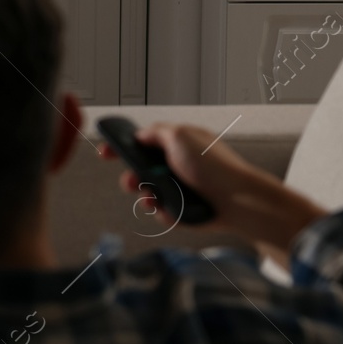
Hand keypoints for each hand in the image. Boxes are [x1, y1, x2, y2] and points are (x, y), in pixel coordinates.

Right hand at [100, 122, 325, 262]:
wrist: (237, 201)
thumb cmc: (213, 166)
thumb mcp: (180, 136)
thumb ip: (155, 132)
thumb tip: (140, 135)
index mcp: (178, 144)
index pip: (143, 142)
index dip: (122, 146)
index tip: (105, 152)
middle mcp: (178, 165)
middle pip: (141, 169)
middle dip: (131, 175)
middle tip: (132, 181)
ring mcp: (181, 187)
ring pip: (148, 192)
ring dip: (145, 195)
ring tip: (151, 198)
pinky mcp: (184, 208)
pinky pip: (162, 210)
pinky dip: (163, 211)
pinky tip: (172, 209)